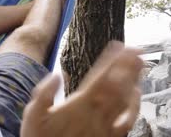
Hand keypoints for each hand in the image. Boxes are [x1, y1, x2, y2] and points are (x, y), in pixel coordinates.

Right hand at [21, 41, 142, 136]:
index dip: (110, 61)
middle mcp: (95, 114)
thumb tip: (56, 74)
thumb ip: (43, 94)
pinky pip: (127, 120)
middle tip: (136, 49)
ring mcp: (104, 126)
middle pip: (116, 86)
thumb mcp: (32, 115)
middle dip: (127, 66)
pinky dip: (135, 106)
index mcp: (78, 105)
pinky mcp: (108, 136)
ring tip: (140, 65)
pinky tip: (136, 94)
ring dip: (134, 80)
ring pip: (124, 100)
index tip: (119, 46)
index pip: (99, 78)